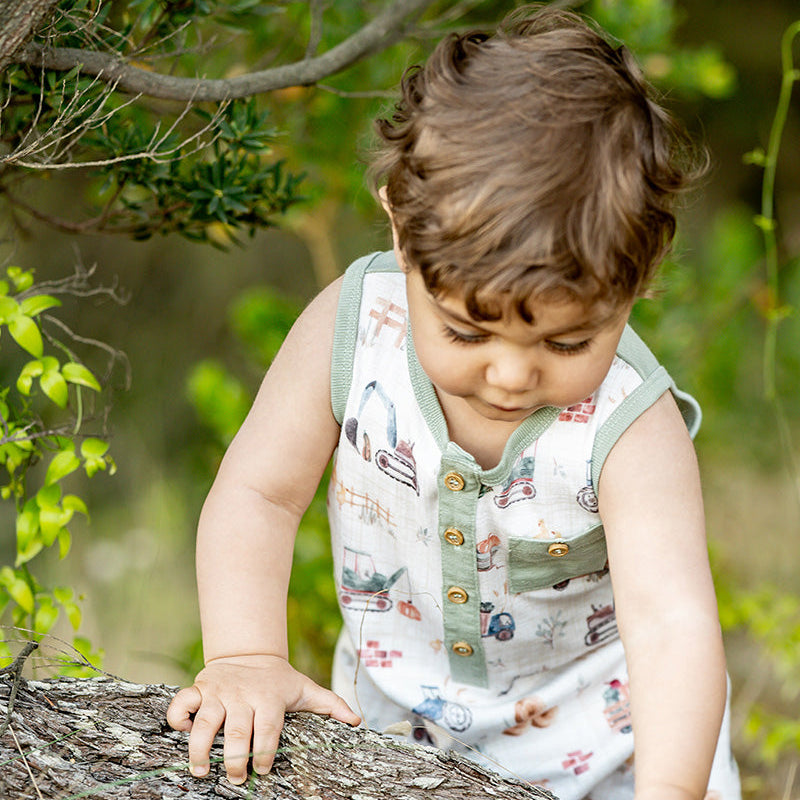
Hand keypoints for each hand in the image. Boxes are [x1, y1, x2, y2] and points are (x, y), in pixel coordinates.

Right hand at [166, 654, 360, 783]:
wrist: (249, 652)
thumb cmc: (278, 680)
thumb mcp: (305, 689)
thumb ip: (331, 704)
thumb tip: (357, 721)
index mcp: (269, 696)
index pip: (268, 726)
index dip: (265, 750)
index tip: (262, 770)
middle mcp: (243, 694)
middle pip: (238, 729)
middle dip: (236, 757)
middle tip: (237, 778)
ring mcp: (219, 691)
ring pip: (206, 721)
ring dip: (201, 747)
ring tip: (201, 770)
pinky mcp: (199, 688)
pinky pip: (182, 703)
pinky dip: (179, 718)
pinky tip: (185, 733)